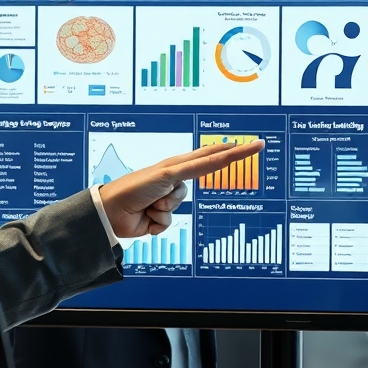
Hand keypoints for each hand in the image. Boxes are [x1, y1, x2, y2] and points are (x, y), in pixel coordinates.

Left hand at [98, 140, 264, 238]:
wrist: (112, 212)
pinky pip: (171, 223)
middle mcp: (174, 181)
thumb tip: (219, 156)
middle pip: (202, 176)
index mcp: (176, 166)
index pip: (211, 156)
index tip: (256, 145)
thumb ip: (197, 166)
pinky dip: (159, 222)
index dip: (234, 152)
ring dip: (168, 207)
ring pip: (182, 205)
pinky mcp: (160, 219)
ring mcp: (167, 200)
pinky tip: (145, 217)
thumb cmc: (137, 187)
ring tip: (150, 203)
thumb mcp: (170, 174)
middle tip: (254, 147)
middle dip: (219, 166)